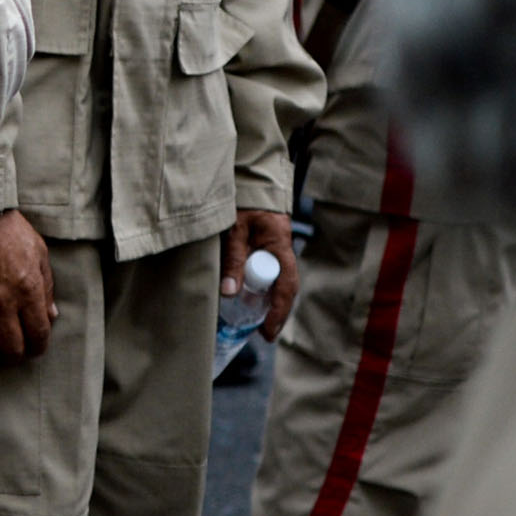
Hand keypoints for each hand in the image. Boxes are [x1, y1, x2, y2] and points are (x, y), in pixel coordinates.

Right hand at [0, 209, 56, 360]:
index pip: (38, 334)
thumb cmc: (8, 229)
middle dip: (14, 355)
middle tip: (11, 350)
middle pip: (11, 349)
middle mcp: (2, 303)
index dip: (38, 347)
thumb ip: (46, 287)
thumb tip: (51, 315)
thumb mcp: (38, 253)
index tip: (34, 347)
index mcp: (28, 291)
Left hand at [224, 210, 297, 336]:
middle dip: (275, 313)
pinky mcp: (266, 251)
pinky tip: (249, 301)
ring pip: (276, 283)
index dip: (278, 311)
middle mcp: (282, 252)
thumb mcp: (235, 230)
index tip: (268, 331)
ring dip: (268, 303)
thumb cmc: (243, 202)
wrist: (251, 182)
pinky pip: (267, 275)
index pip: (286, 286)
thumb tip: (229, 293)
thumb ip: (233, 258)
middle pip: (283, 289)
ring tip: (257, 324)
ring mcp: (276, 252)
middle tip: (263, 333)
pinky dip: (261, 290)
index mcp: (280, 247)